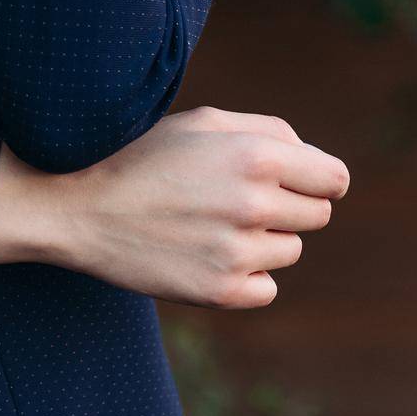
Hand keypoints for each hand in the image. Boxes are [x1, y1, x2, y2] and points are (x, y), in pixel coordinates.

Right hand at [0, 107, 349, 309]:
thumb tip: (317, 161)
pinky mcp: (221, 292)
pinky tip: (207, 256)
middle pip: (317, 216)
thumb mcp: (203, 123)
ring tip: (212, 225)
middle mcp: (252, 204)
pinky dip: (246, 277)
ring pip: (291, 251)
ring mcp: (237, 252)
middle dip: (289, 206)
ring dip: (264, 240)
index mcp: (254, 156)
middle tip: (239, 200)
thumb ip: (270, 132)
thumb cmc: (145, 157)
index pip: (334, 179)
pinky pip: (267, 288)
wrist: (82, 210)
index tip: (297, 182)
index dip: (319, 179)